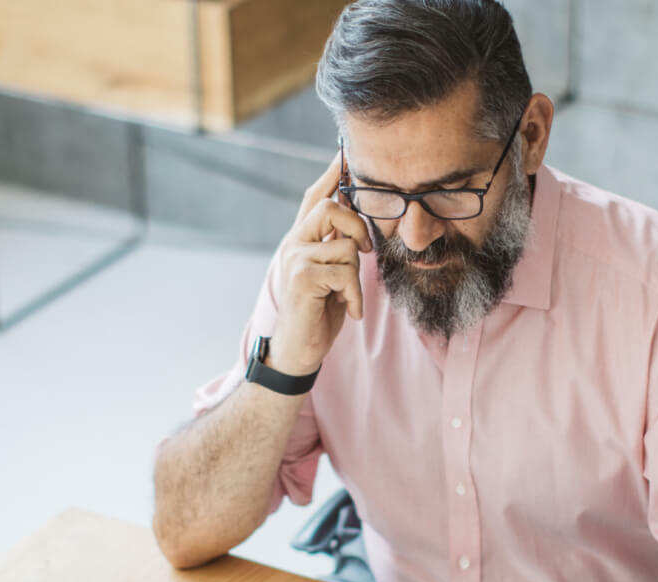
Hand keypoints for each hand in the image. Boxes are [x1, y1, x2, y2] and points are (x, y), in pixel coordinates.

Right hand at [268, 152, 372, 375]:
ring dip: (356, 276)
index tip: (343, 153)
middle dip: (357, 226)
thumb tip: (358, 226)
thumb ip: (337, 248)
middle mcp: (292, 243)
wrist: (297, 351)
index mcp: (300, 239)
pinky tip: (349, 310)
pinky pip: (346, 272)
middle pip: (330, 206)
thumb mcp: (331, 275)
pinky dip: (354, 295)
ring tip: (346, 296)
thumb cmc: (318, 313)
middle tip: (365, 252)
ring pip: (346, 245)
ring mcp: (294, 258)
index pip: (314, 196)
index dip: (331, 174)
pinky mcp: (301, 277)